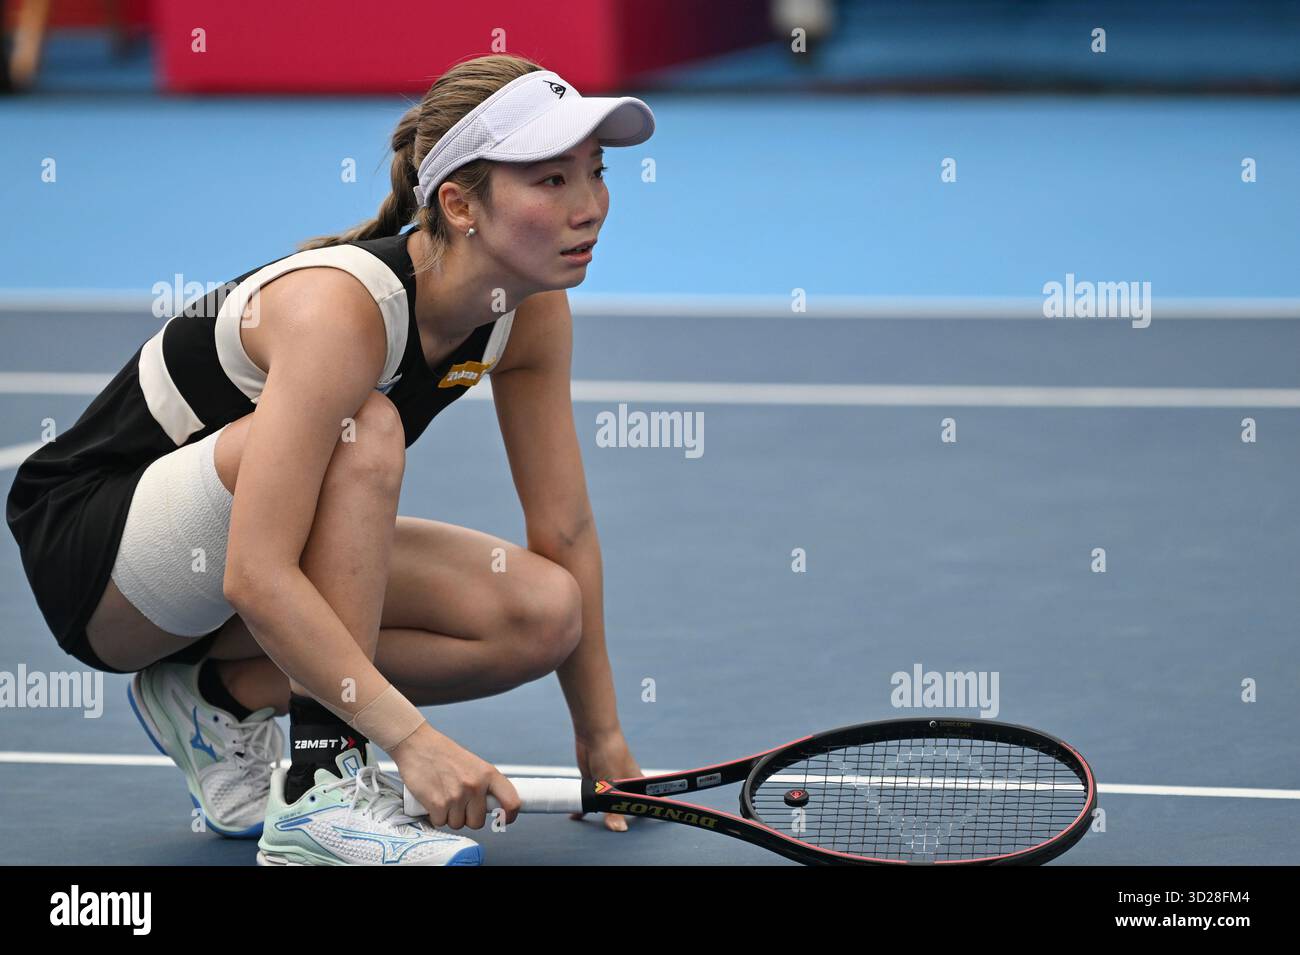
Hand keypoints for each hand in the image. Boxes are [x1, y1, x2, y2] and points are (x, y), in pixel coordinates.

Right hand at [391, 723, 519, 829]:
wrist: (417, 744)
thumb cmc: (443, 754)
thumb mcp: (473, 763)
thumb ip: (483, 783)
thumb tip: (492, 805)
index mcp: (488, 774)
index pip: (511, 801)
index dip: (510, 816)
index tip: (503, 819)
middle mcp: (475, 786)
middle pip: (478, 821)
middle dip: (467, 817)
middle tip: (458, 803)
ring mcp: (457, 796)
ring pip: (458, 824)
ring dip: (450, 816)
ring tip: (443, 797)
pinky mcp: (438, 804)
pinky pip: (441, 823)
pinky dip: (435, 816)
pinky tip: (433, 800)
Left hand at [571, 730, 640, 831]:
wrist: (593, 734)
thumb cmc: (611, 754)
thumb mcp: (613, 784)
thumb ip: (614, 808)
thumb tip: (619, 829)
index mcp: (635, 785)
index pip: (643, 804)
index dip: (642, 815)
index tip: (639, 829)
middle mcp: (622, 786)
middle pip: (620, 808)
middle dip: (617, 819)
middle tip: (611, 830)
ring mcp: (606, 784)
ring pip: (603, 805)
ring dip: (598, 814)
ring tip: (593, 825)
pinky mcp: (592, 781)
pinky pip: (588, 798)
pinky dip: (583, 806)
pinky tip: (576, 815)